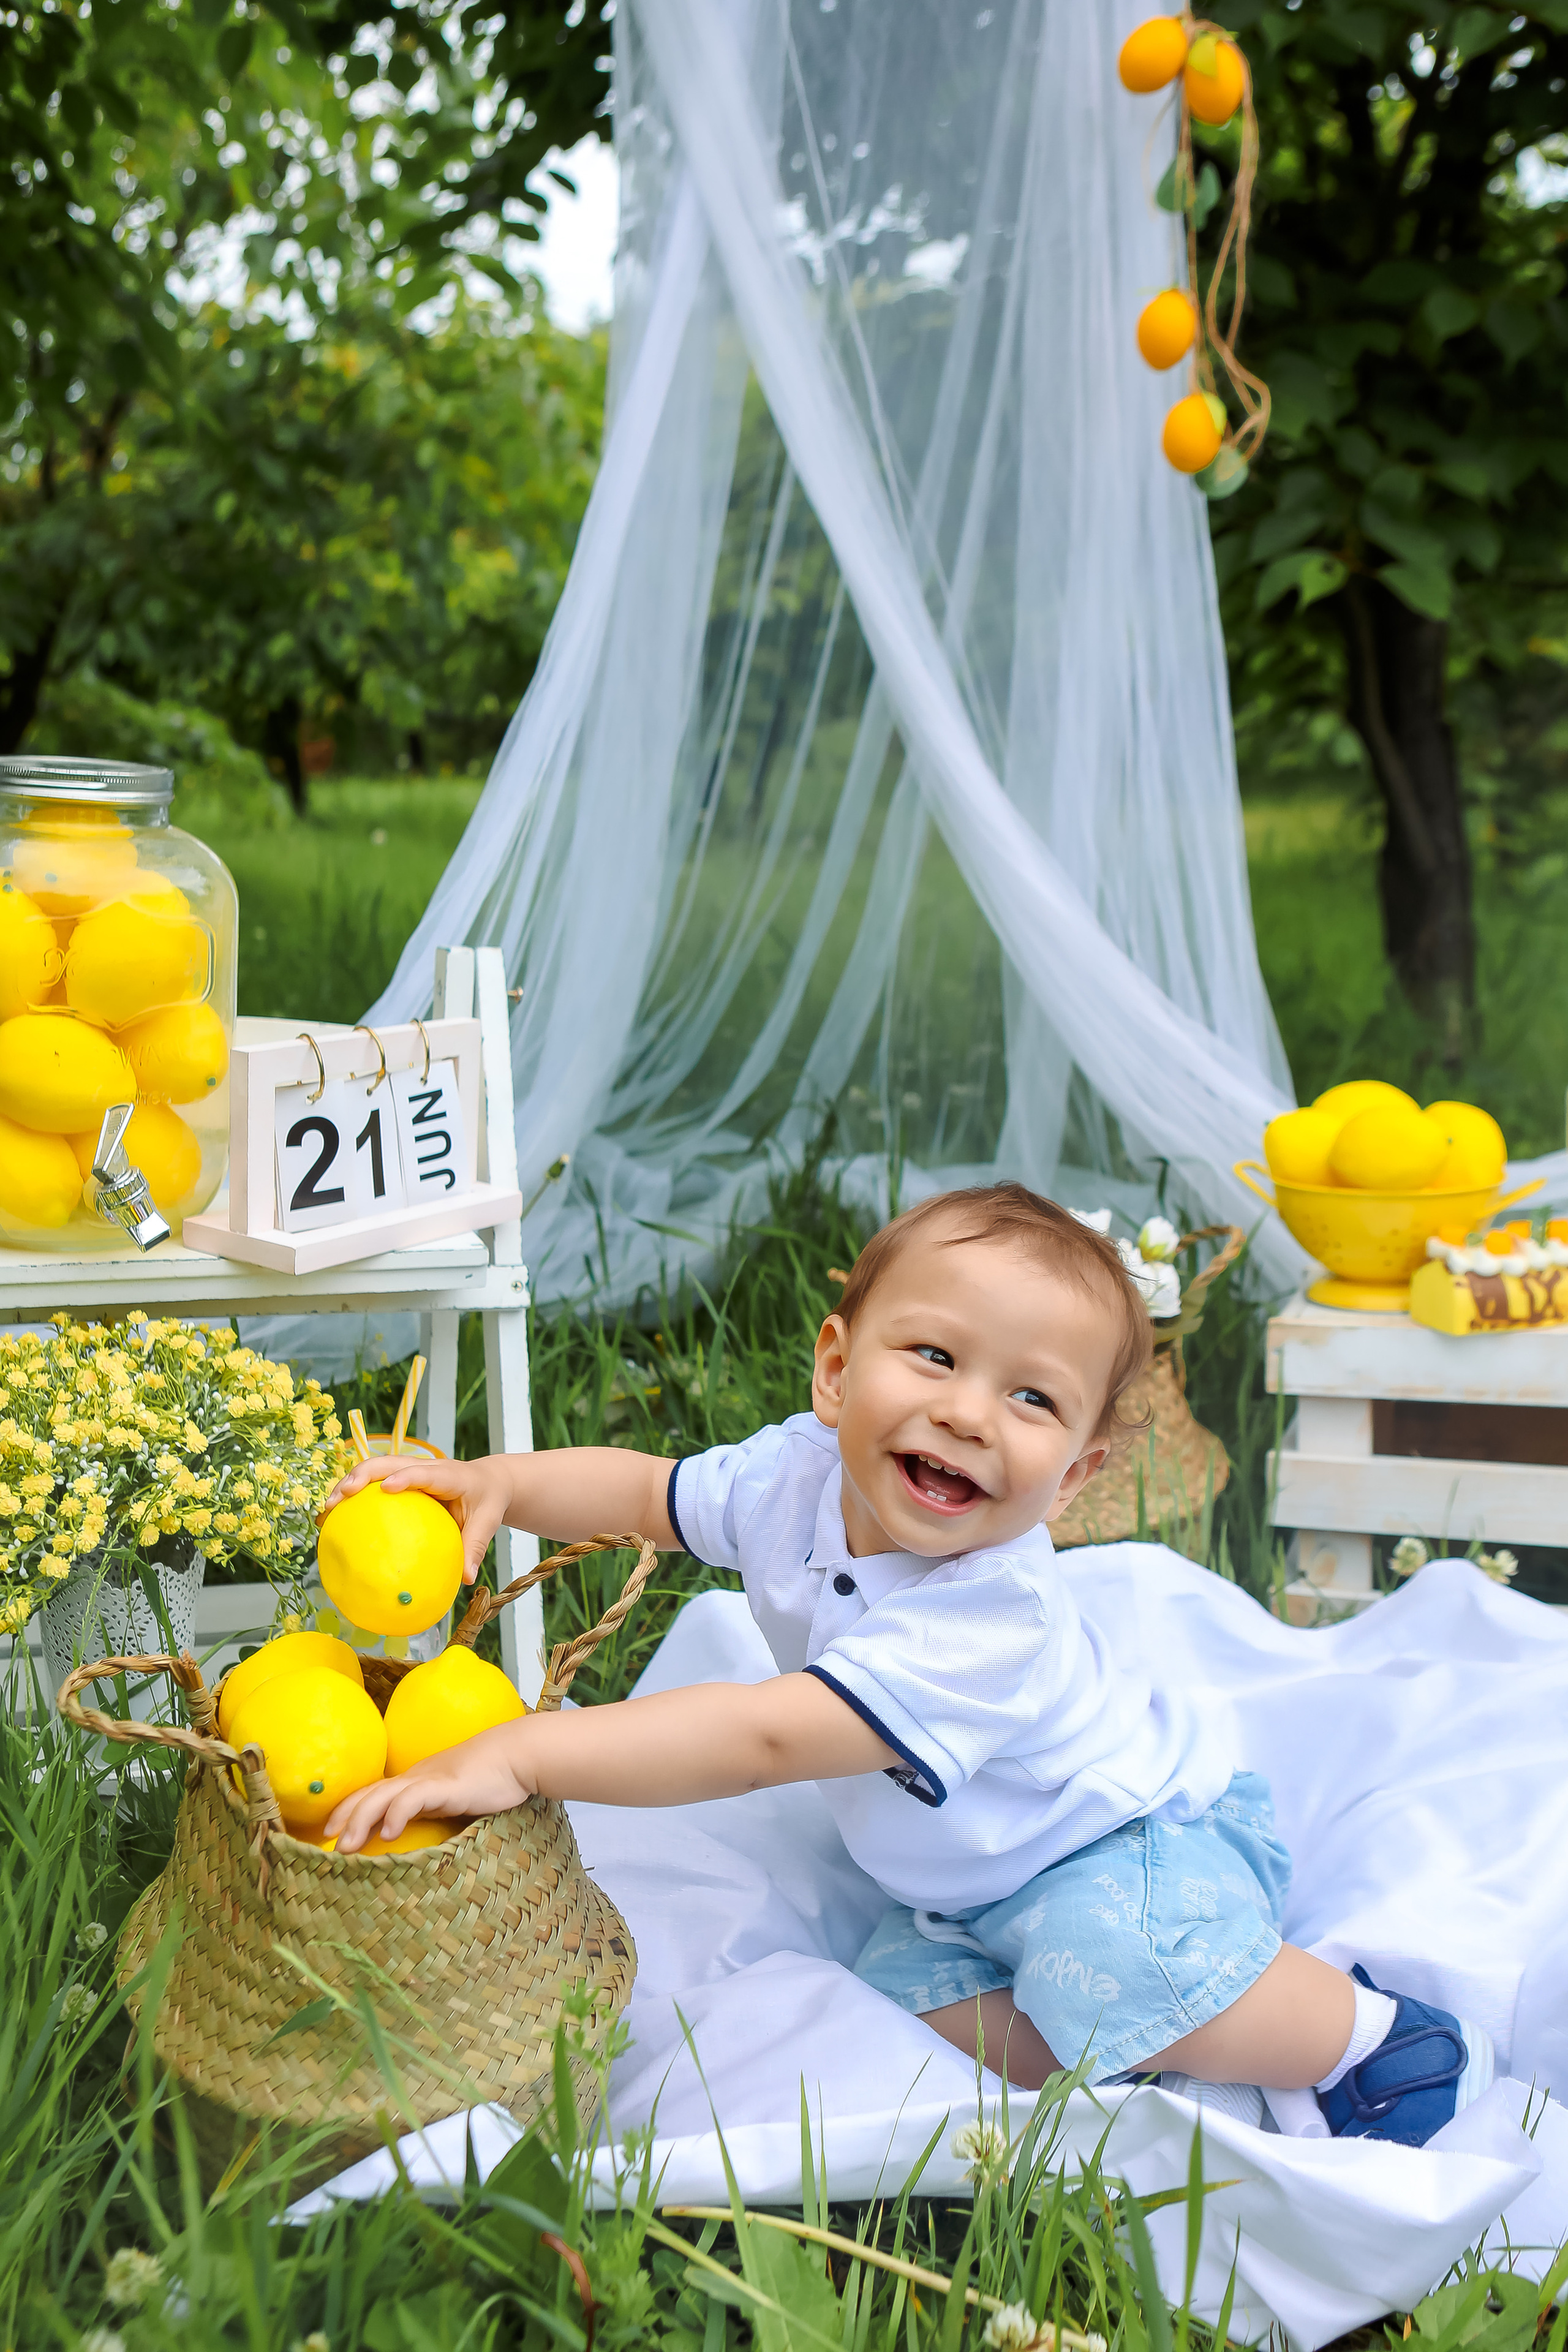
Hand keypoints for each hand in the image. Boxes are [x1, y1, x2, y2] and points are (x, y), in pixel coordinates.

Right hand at [323, 1451, 516, 1582]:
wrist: (487, 1481)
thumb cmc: (487, 1500)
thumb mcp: (488, 1521)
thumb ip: (475, 1547)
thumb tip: (465, 1579)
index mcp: (450, 1474)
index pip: (425, 1472)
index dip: (406, 1477)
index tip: (388, 1488)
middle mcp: (426, 1466)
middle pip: (389, 1462)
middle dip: (363, 1475)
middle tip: (341, 1496)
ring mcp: (411, 1469)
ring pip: (376, 1468)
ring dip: (350, 1482)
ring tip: (328, 1507)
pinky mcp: (402, 1478)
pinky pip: (375, 1481)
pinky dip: (354, 1494)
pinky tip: (336, 1516)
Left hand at [325, 1719, 536, 1850]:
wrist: (517, 1755)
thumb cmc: (490, 1781)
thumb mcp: (454, 1801)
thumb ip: (434, 1813)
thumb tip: (415, 1838)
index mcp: (416, 1781)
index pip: (373, 1792)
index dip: (349, 1809)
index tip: (329, 1833)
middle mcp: (416, 1778)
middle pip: (371, 1794)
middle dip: (347, 1818)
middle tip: (330, 1846)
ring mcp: (430, 1780)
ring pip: (385, 1796)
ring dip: (362, 1819)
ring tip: (347, 1846)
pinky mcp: (447, 1786)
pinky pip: (415, 1798)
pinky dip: (398, 1813)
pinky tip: (391, 1833)